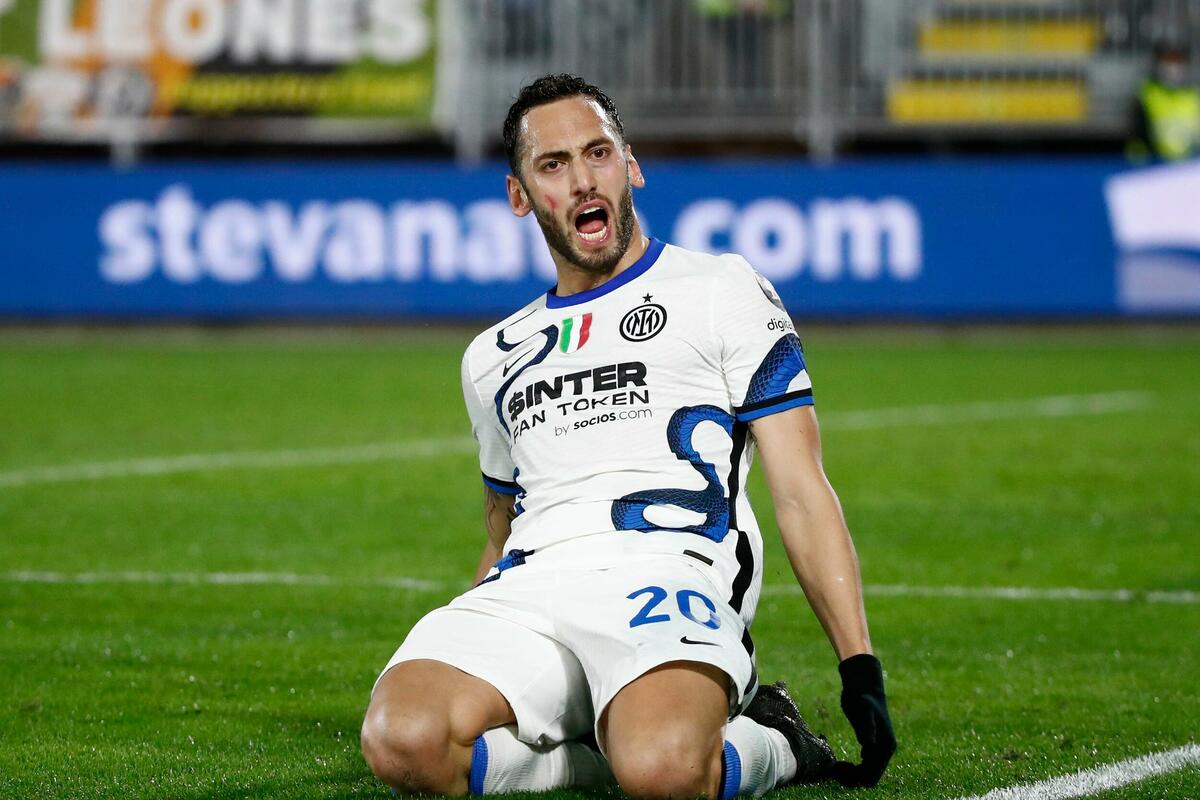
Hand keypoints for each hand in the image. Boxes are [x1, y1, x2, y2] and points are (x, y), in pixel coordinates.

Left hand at [832, 653, 895, 787]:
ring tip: (836, 767)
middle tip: (835, 769)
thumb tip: (869, 745)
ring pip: (868, 775)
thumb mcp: (862, 709)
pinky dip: (853, 770)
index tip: (839, 767)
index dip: (856, 776)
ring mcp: (878, 748)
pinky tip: (839, 763)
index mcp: (886, 745)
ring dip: (852, 776)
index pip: (873, 774)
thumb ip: (866, 726)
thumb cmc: (861, 695)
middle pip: (871, 779)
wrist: (863, 685)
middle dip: (853, 778)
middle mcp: (885, 750)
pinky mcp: (870, 745)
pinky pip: (865, 767)